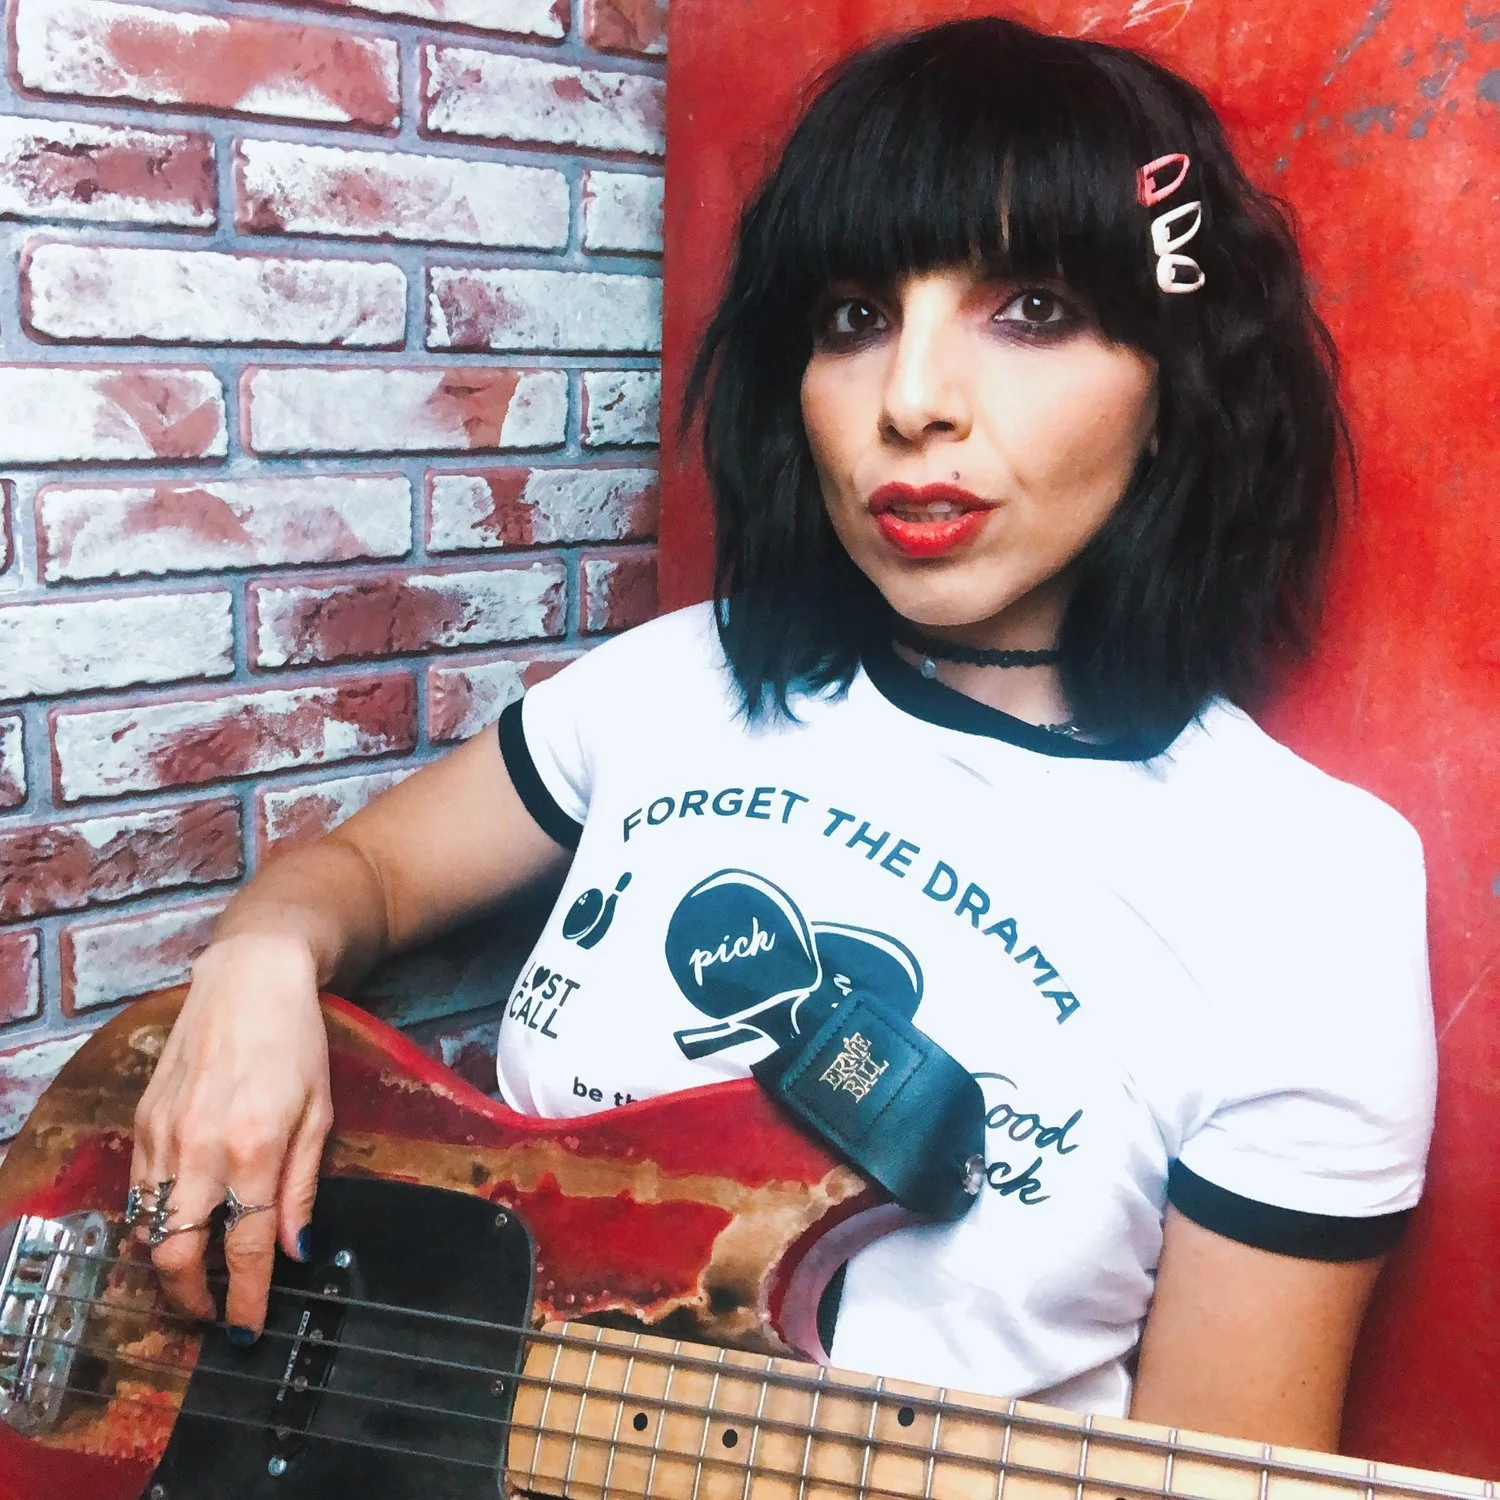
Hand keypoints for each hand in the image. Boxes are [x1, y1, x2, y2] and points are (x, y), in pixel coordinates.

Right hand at [129, 932, 333, 1340]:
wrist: (251, 977)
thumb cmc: (297, 1041)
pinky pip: (136, 1191)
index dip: (244, 1300)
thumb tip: (295, 1250)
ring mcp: (164, 1134)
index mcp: (256, 1148)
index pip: (243, 1249)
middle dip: (190, 1299)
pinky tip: (172, 1224)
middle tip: (211, 1315)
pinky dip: (148, 1221)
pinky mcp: (142, 1119)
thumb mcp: (321, 1112)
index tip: (247, 1330)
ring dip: (165, 1265)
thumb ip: (304, 1186)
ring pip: (145, 1229)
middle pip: (176, 1254)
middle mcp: (201, 1148)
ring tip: (192, 1277)